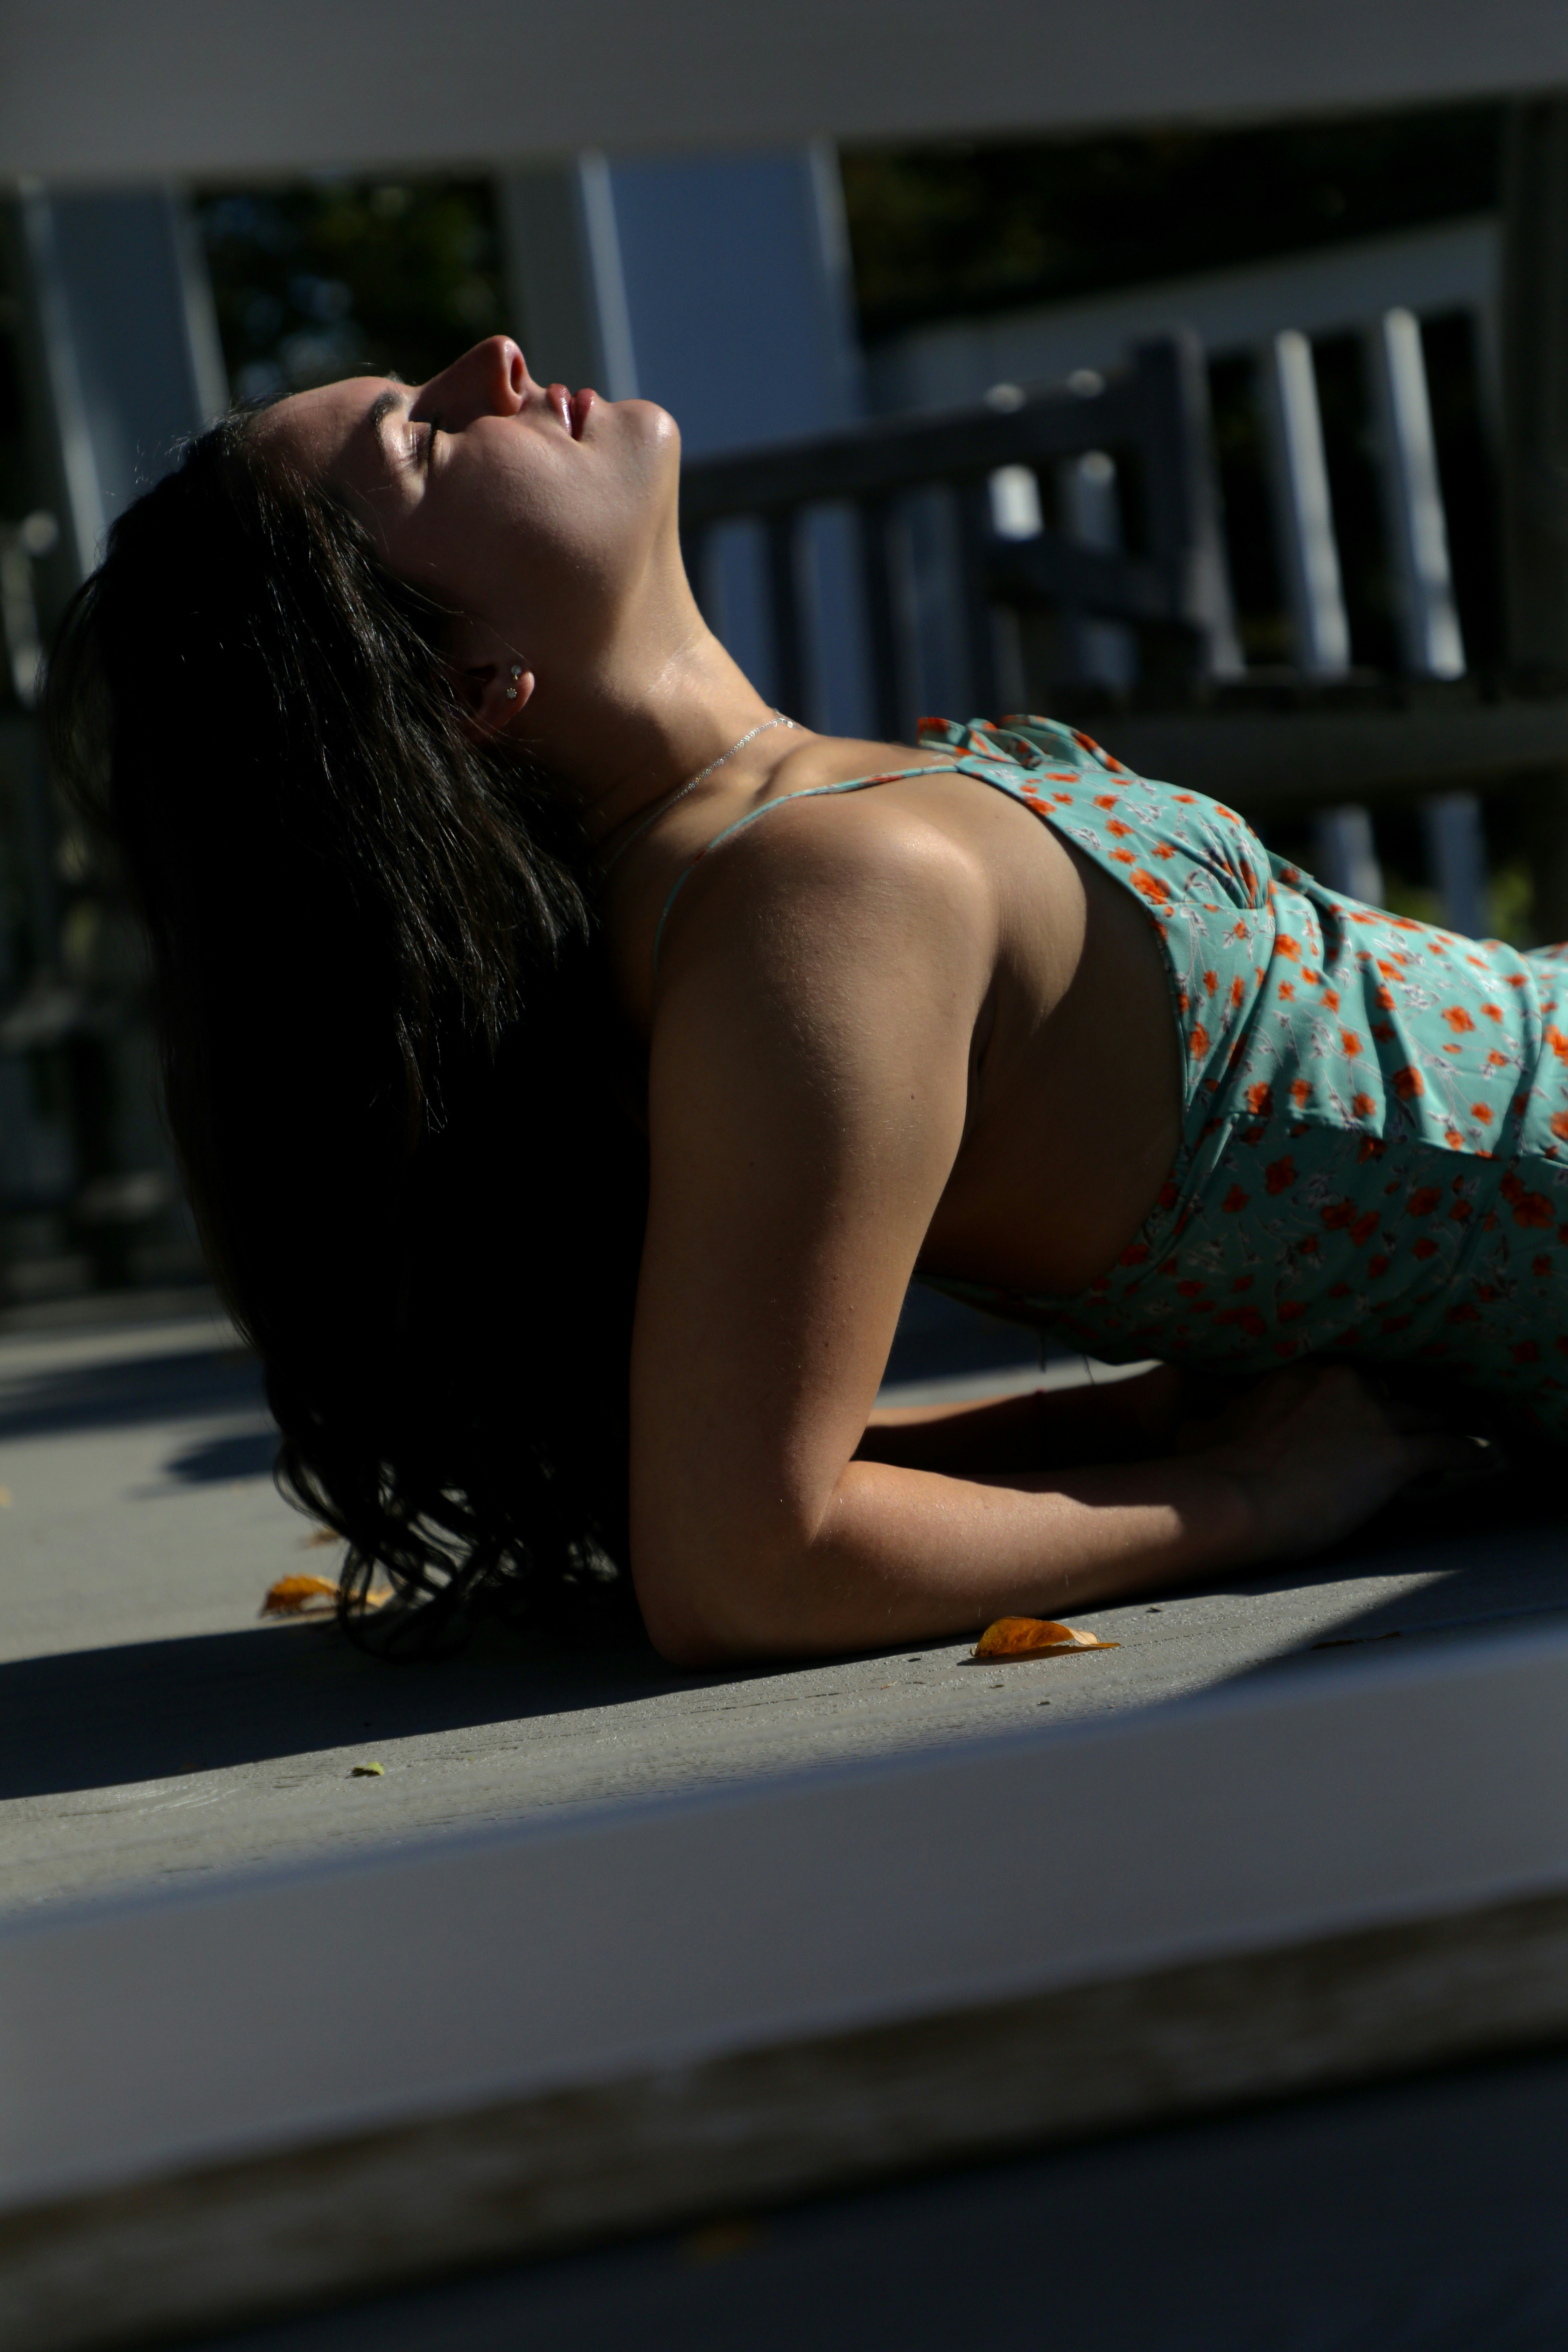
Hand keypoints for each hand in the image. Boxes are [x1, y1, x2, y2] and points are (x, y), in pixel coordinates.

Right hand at [1173, 1362, 1477, 1561]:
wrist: (1231, 1498)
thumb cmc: (1208, 1471)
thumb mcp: (1201, 1428)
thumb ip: (1212, 1418)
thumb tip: (1181, 1425)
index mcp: (1300, 1371)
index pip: (1348, 1376)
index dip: (1363, 1395)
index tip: (1369, 1407)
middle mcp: (1342, 1382)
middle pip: (1391, 1388)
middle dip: (1408, 1404)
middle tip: (1425, 1416)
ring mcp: (1372, 1415)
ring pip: (1428, 1412)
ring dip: (1446, 1423)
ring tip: (1470, 1429)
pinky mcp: (1394, 1454)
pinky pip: (1449, 1448)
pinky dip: (1470, 1454)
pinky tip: (1487, 1459)